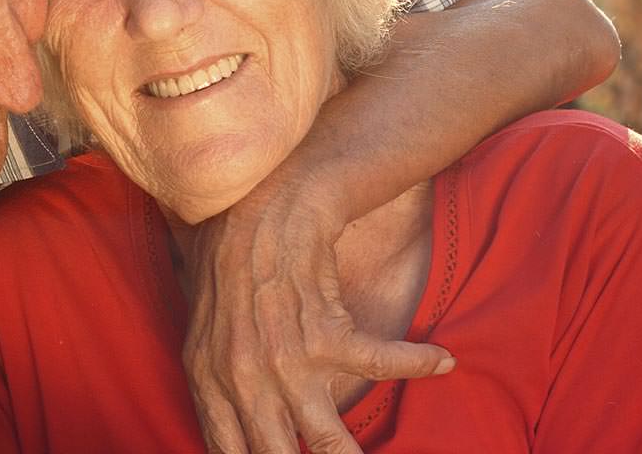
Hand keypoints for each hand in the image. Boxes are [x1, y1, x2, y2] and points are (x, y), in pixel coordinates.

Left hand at [182, 188, 453, 453]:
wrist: (260, 211)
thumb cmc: (225, 269)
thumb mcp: (201, 338)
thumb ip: (214, 389)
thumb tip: (227, 438)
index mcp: (211, 385)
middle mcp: (245, 383)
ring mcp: (286, 364)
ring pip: (328, 443)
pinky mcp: (326, 336)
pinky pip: (379, 365)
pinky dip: (415, 362)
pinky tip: (441, 361)